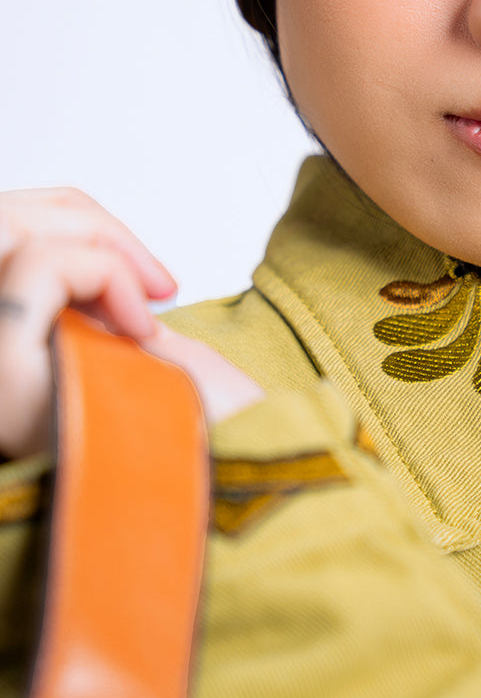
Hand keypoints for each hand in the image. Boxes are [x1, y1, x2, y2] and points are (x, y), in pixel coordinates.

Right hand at [0, 188, 262, 458]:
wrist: (239, 476)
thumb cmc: (201, 430)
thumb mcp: (139, 354)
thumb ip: (93, 309)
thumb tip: (87, 255)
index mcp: (17, 362)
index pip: (5, 253)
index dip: (73, 234)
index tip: (154, 282)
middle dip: (82, 222)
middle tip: (159, 279)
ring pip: (6, 236)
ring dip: (91, 241)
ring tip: (151, 300)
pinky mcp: (4, 367)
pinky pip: (36, 268)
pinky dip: (100, 268)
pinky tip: (143, 326)